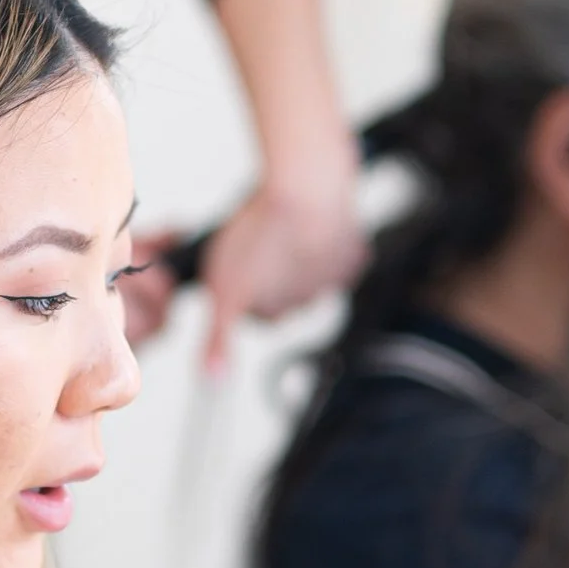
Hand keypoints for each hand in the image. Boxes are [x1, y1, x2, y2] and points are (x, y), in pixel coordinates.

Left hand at [187, 174, 365, 372]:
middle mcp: (310, 301)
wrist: (307, 189)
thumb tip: (214, 378)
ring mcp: (335, 277)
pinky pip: (339, 249)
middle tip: (261, 244)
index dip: (247, 288)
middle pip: (287, 296)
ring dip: (299, 256)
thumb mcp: (223, 289)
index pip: (259, 313)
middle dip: (275, 275)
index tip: (242, 267)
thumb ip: (219, 337)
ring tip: (282, 229)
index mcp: (276, 310)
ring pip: (313, 274)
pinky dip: (326, 237)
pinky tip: (311, 221)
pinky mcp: (354, 251)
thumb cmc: (262, 232)